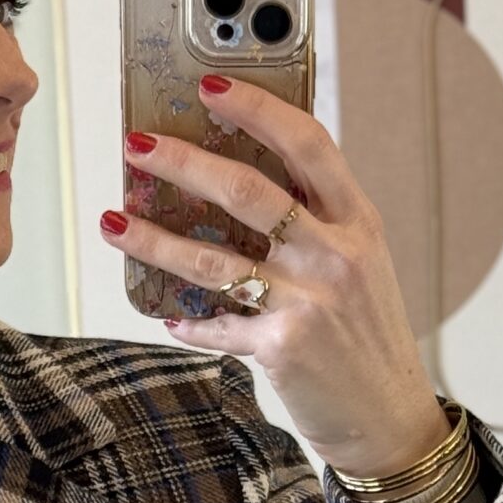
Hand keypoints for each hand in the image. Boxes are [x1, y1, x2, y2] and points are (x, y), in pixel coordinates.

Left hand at [102, 74, 448, 481]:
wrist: (388, 415)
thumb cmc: (366, 334)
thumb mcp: (361, 262)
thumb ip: (318, 220)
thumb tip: (243, 180)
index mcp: (357, 220)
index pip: (308, 143)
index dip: (258, 109)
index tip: (211, 87)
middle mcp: (335, 253)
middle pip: (248, 191)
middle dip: (183, 162)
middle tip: (137, 145)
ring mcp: (308, 300)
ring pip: (214, 259)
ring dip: (154, 239)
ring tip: (114, 222)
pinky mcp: (282, 345)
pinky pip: (216, 325)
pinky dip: (186, 322)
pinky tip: (166, 317)